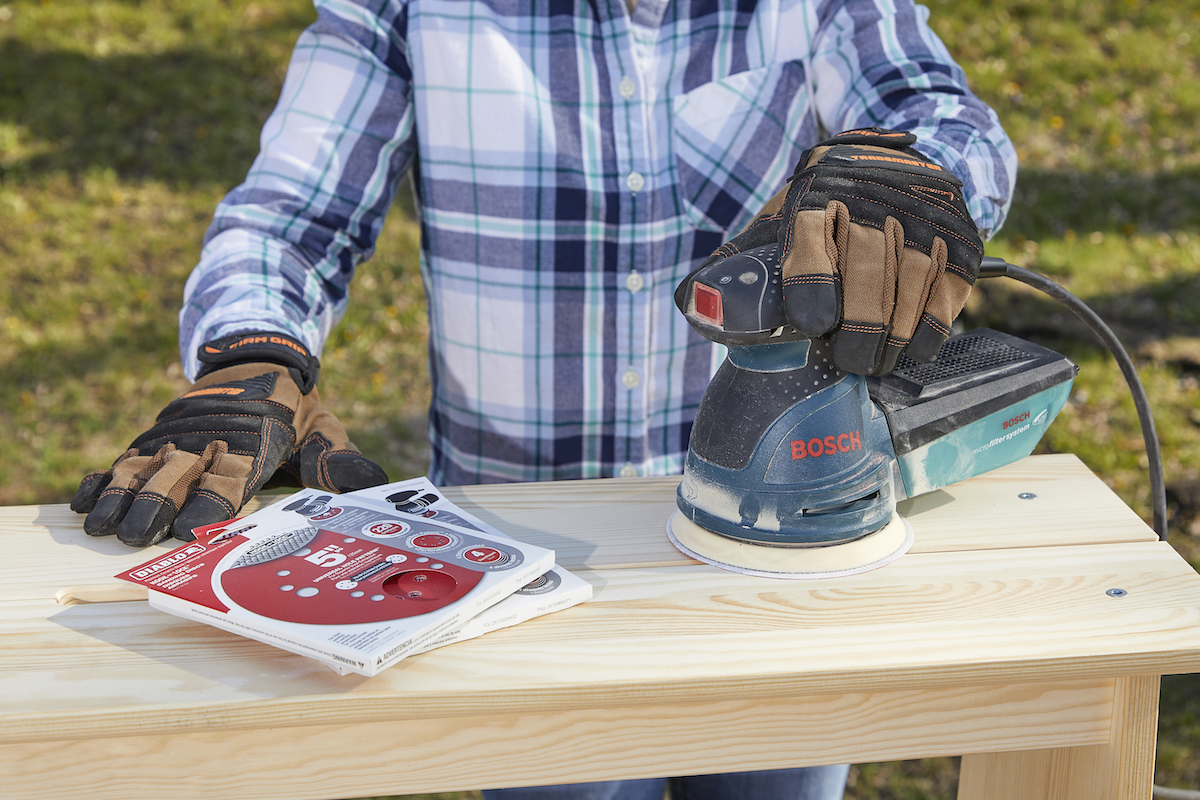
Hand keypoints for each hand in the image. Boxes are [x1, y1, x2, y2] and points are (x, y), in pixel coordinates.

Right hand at [70, 332, 387, 545]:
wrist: (257, 358)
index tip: (189, 529)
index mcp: (252, 441)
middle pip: (177, 474)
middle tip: (132, 537)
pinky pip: (123, 457)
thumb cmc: (293, 408)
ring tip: (100, 527)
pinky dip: (101, 478)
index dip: (209, 502)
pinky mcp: (155, 435)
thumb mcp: (322, 427)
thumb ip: (337, 460)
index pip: (229, 476)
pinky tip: (82, 502)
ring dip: (121, 496)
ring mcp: (176, 436)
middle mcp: (208, 439)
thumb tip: (371, 483)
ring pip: (143, 467)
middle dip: (154, 506)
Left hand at [702, 127, 982, 374]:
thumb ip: (738, 264)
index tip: (815, 323)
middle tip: (849, 361)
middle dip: (860, 326)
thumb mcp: (777, 223)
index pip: (813, 233)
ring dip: (895, 334)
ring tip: (875, 362)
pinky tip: (912, 346)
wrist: (893, 166)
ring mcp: (920, 211)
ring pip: (912, 281)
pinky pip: (948, 286)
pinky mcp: (958, 232)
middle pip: (868, 267)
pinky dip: (930, 325)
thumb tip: (698, 305)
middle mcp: (871, 192)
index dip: (813, 283)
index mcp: (816, 189)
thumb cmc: (821, 213)